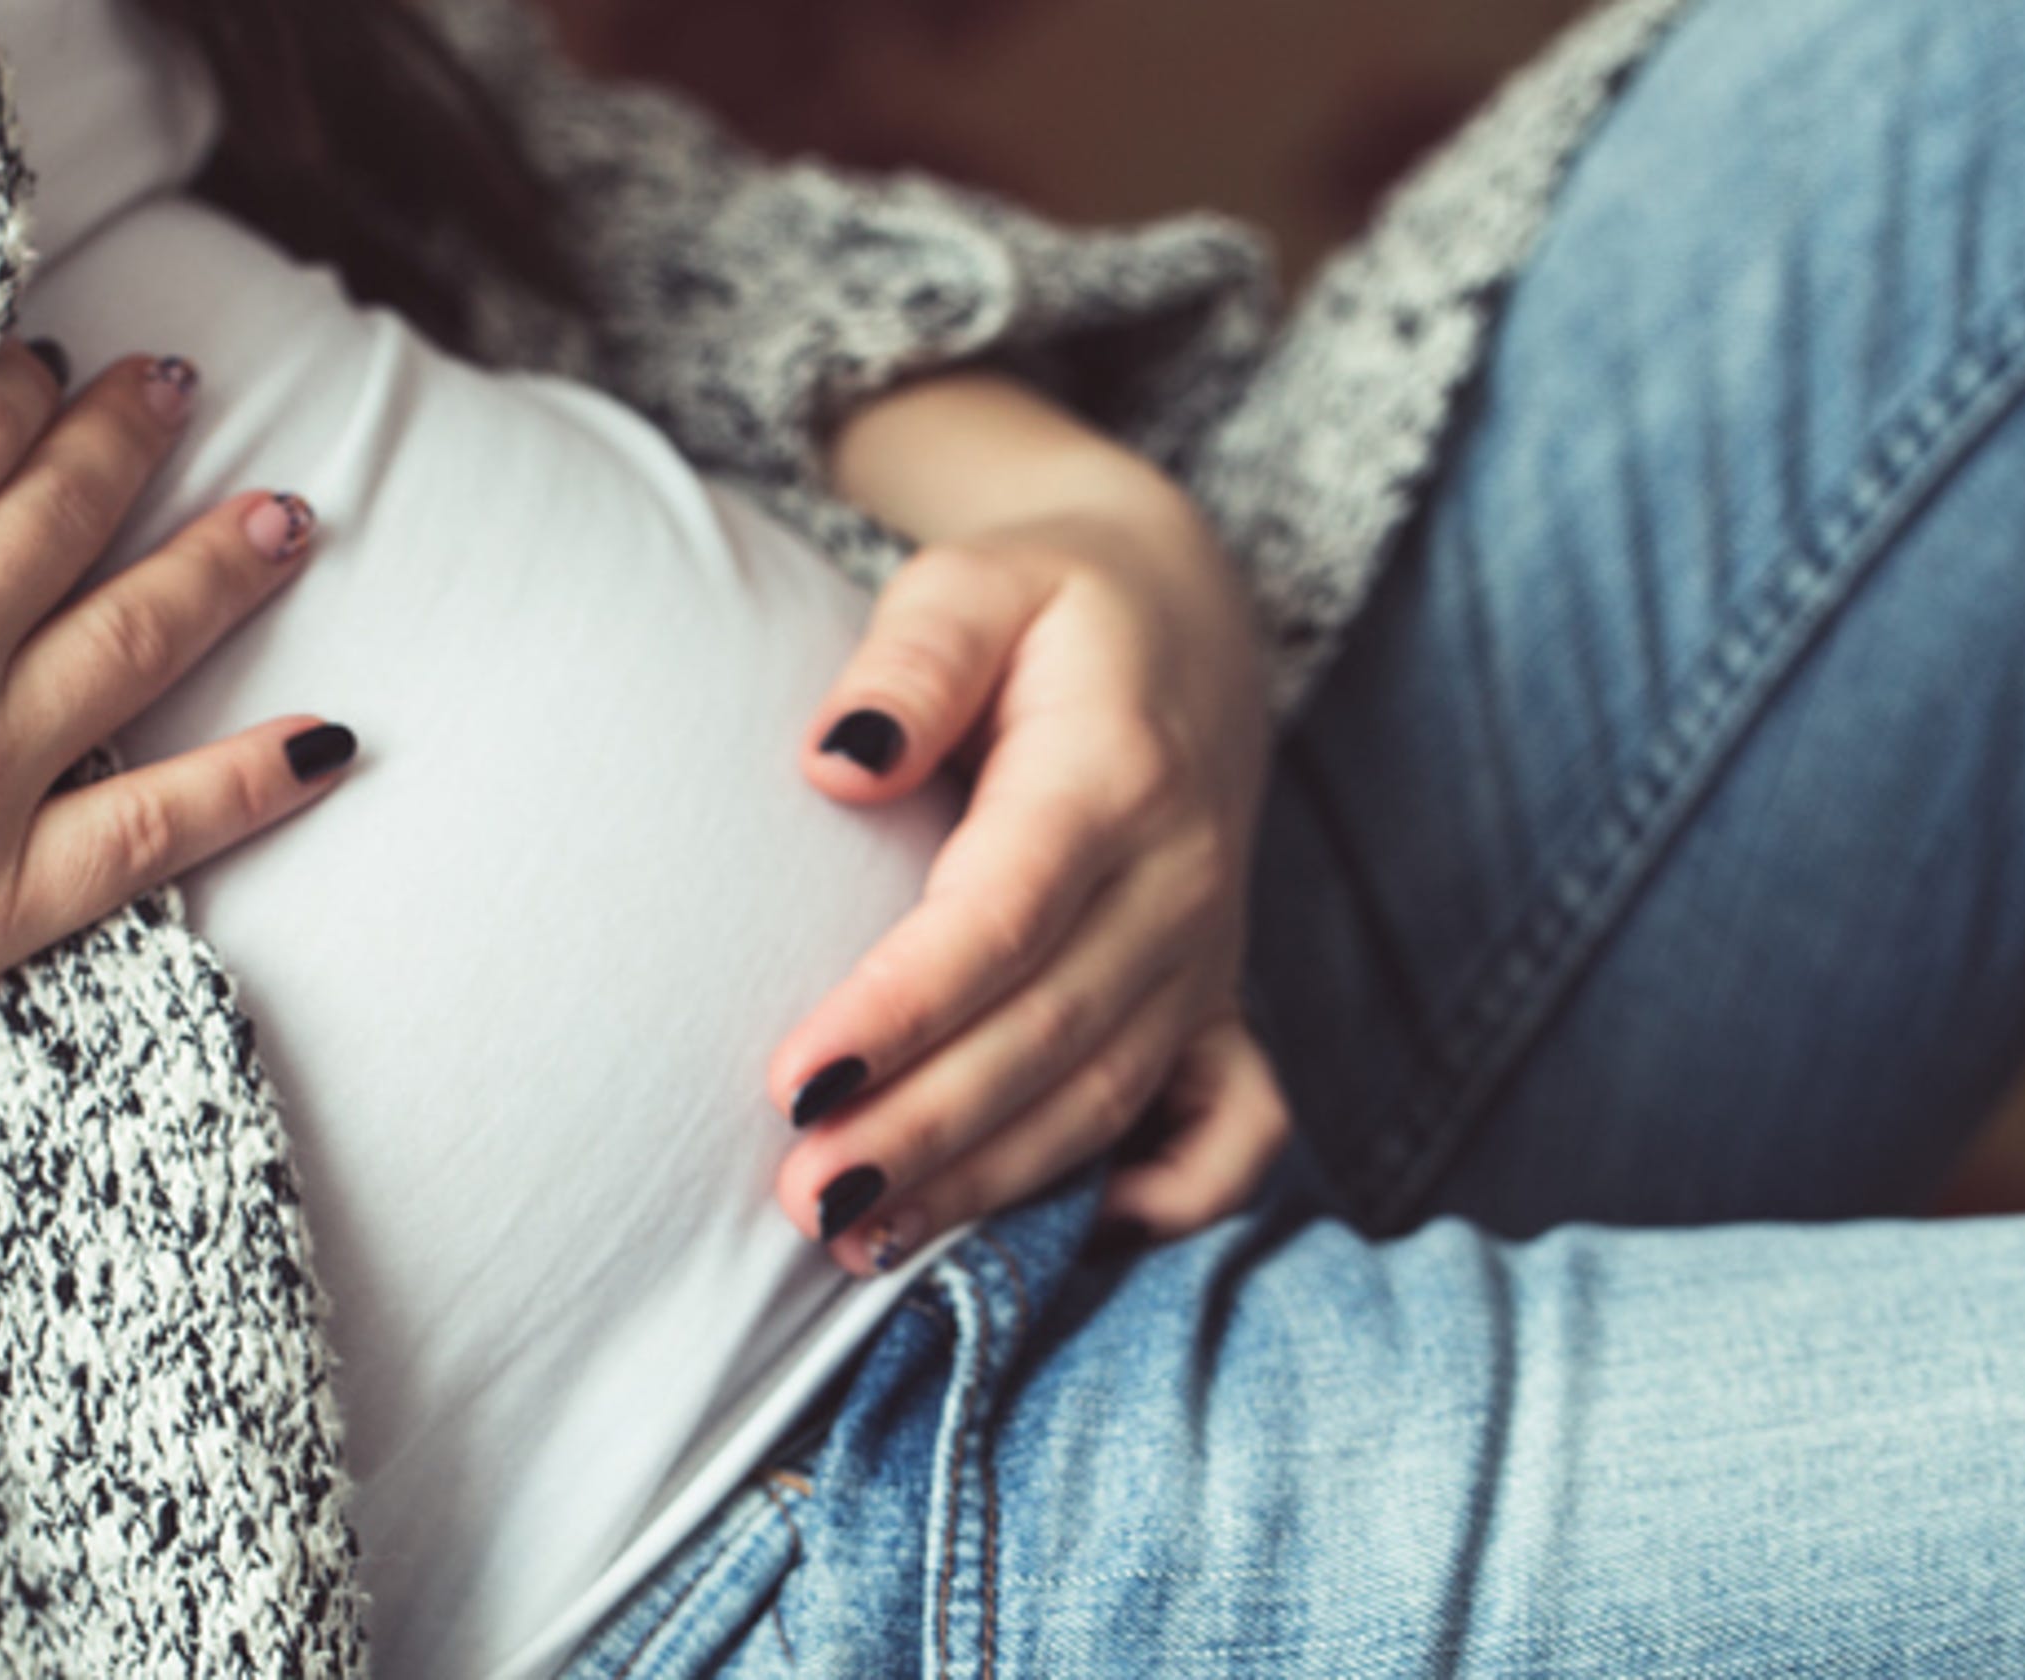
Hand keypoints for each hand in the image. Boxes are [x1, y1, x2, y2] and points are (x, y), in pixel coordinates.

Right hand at [0, 259, 346, 1262]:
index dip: (8, 388)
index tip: (37, 369)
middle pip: (65, 511)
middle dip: (125, 438)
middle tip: (173, 393)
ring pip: (137, 639)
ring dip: (222, 566)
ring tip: (287, 519)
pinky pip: (158, 831)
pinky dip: (256, 782)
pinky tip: (330, 741)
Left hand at [767, 488, 1290, 1270]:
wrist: (1182, 618)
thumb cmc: (1043, 606)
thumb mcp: (973, 582)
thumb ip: (912, 662)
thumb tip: (835, 762)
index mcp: (1114, 773)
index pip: (1003, 916)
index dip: (902, 1011)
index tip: (793, 1084)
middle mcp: (1179, 879)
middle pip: (1051, 1032)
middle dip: (927, 1130)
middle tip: (803, 1198)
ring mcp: (1208, 953)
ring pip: (1110, 1096)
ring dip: (991, 1182)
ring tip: (857, 1239)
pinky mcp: (1220, 1000)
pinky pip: (1232, 1126)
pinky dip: (1175, 1199)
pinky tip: (1077, 1241)